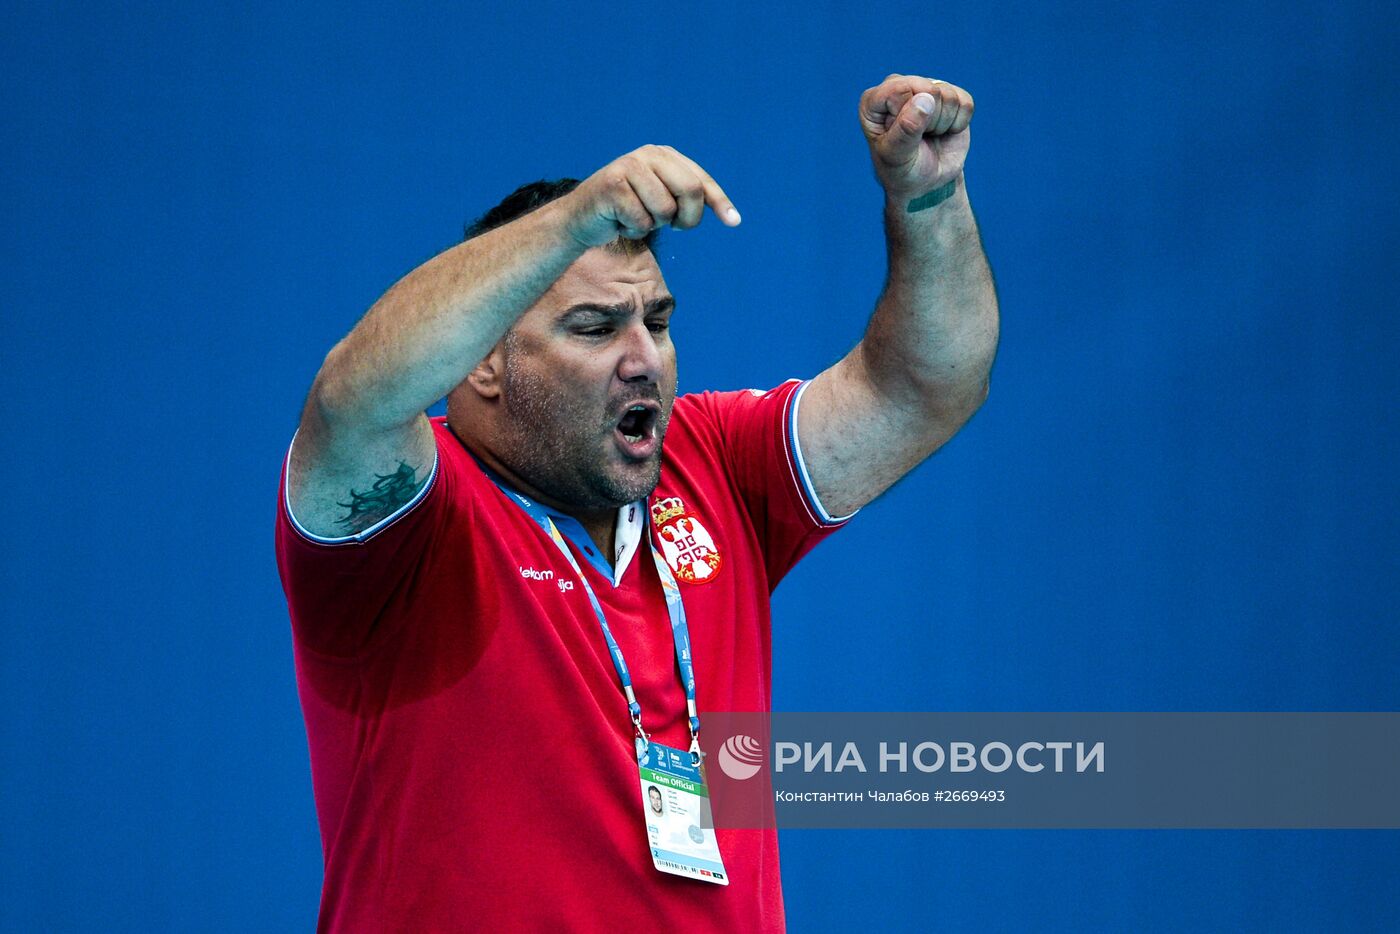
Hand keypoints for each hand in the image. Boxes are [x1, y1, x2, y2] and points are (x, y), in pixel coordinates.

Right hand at [564, 145, 741, 247]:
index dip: (719, 202)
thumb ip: (689, 199)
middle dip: (687, 218)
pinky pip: (641, 221)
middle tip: (674, 228)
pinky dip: (634, 230)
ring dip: (654, 225)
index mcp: (664, 154)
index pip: (701, 180)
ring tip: (636, 217)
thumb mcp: (663, 201)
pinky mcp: (612, 184)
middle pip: (690, 190)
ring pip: (665, 209)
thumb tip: (733, 216)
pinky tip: (620, 221)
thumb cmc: (628, 211)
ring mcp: (629, 166)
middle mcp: (648, 153)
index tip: (734, 222)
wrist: (582, 218)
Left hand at [859, 75, 974, 201]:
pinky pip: (965, 103)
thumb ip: (906, 129)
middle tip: (918, 139)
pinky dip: (959, 124)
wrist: (925, 183)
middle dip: (929, 121)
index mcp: (873, 101)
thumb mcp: (897, 156)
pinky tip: (944, 131)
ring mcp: (925, 88)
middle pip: (929, 90)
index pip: (900, 90)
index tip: (902, 138)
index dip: (908, 117)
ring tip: (929, 136)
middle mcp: (898, 87)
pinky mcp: (949, 94)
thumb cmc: (903, 170)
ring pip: (948, 96)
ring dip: (943, 124)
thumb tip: (926, 99)